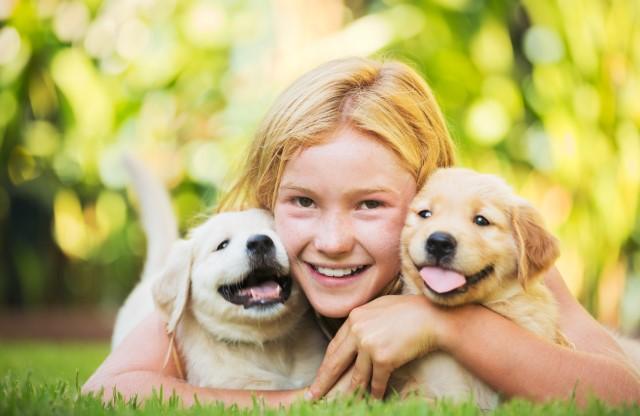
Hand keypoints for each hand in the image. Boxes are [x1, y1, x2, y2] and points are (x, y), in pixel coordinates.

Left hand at [307, 295, 448, 399]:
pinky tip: (375, 399)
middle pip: (335, 362)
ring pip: (356, 376)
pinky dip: (376, 393)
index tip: (320, 375)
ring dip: (351, 393)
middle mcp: (358, 331)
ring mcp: (369, 345)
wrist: (432, 316)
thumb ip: (363, 321)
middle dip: (323, 382)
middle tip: (313, 396)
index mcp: (354, 317)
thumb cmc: (410, 311)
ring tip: (343, 404)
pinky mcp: (383, 358)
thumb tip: (353, 336)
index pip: (334, 345)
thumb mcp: (379, 308)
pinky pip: (376, 382)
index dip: (327, 363)